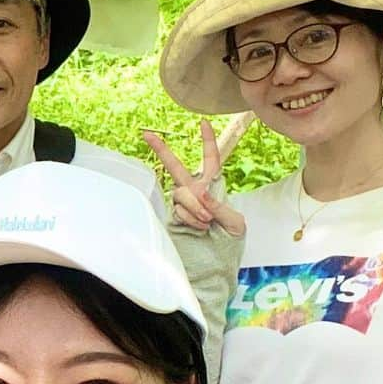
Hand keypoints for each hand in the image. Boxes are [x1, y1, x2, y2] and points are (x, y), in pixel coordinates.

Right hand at [143, 120, 245, 236]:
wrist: (216, 261)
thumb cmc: (230, 240)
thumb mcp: (236, 222)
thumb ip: (220, 206)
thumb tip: (200, 192)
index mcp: (213, 186)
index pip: (210, 159)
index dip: (208, 140)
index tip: (203, 122)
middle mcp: (194, 191)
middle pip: (175, 167)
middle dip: (161, 150)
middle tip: (146, 134)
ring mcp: (183, 204)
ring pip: (182, 193)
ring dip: (196, 206)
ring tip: (207, 222)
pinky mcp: (175, 217)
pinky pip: (179, 210)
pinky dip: (191, 218)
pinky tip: (200, 227)